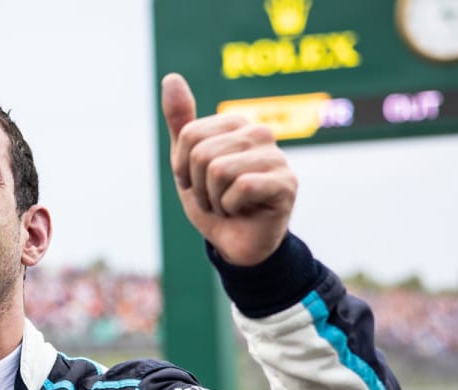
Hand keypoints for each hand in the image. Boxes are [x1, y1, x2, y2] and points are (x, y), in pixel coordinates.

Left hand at [161, 73, 296, 266]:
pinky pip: (241, 187)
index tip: (199, 182)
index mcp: (235, 124)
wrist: (238, 244)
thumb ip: (181, 123)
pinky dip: (231, 208)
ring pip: (219, 170)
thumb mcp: (188, 164)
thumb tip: (171, 77)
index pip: (189, 136)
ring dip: (214, 200)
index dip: (183, 168)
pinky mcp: (286, 183)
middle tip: (216, 198)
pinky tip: (244, 211)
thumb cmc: (215, 202)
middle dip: (199, 186)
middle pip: (201, 153)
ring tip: (229, 205)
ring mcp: (276, 157)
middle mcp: (259, 133)